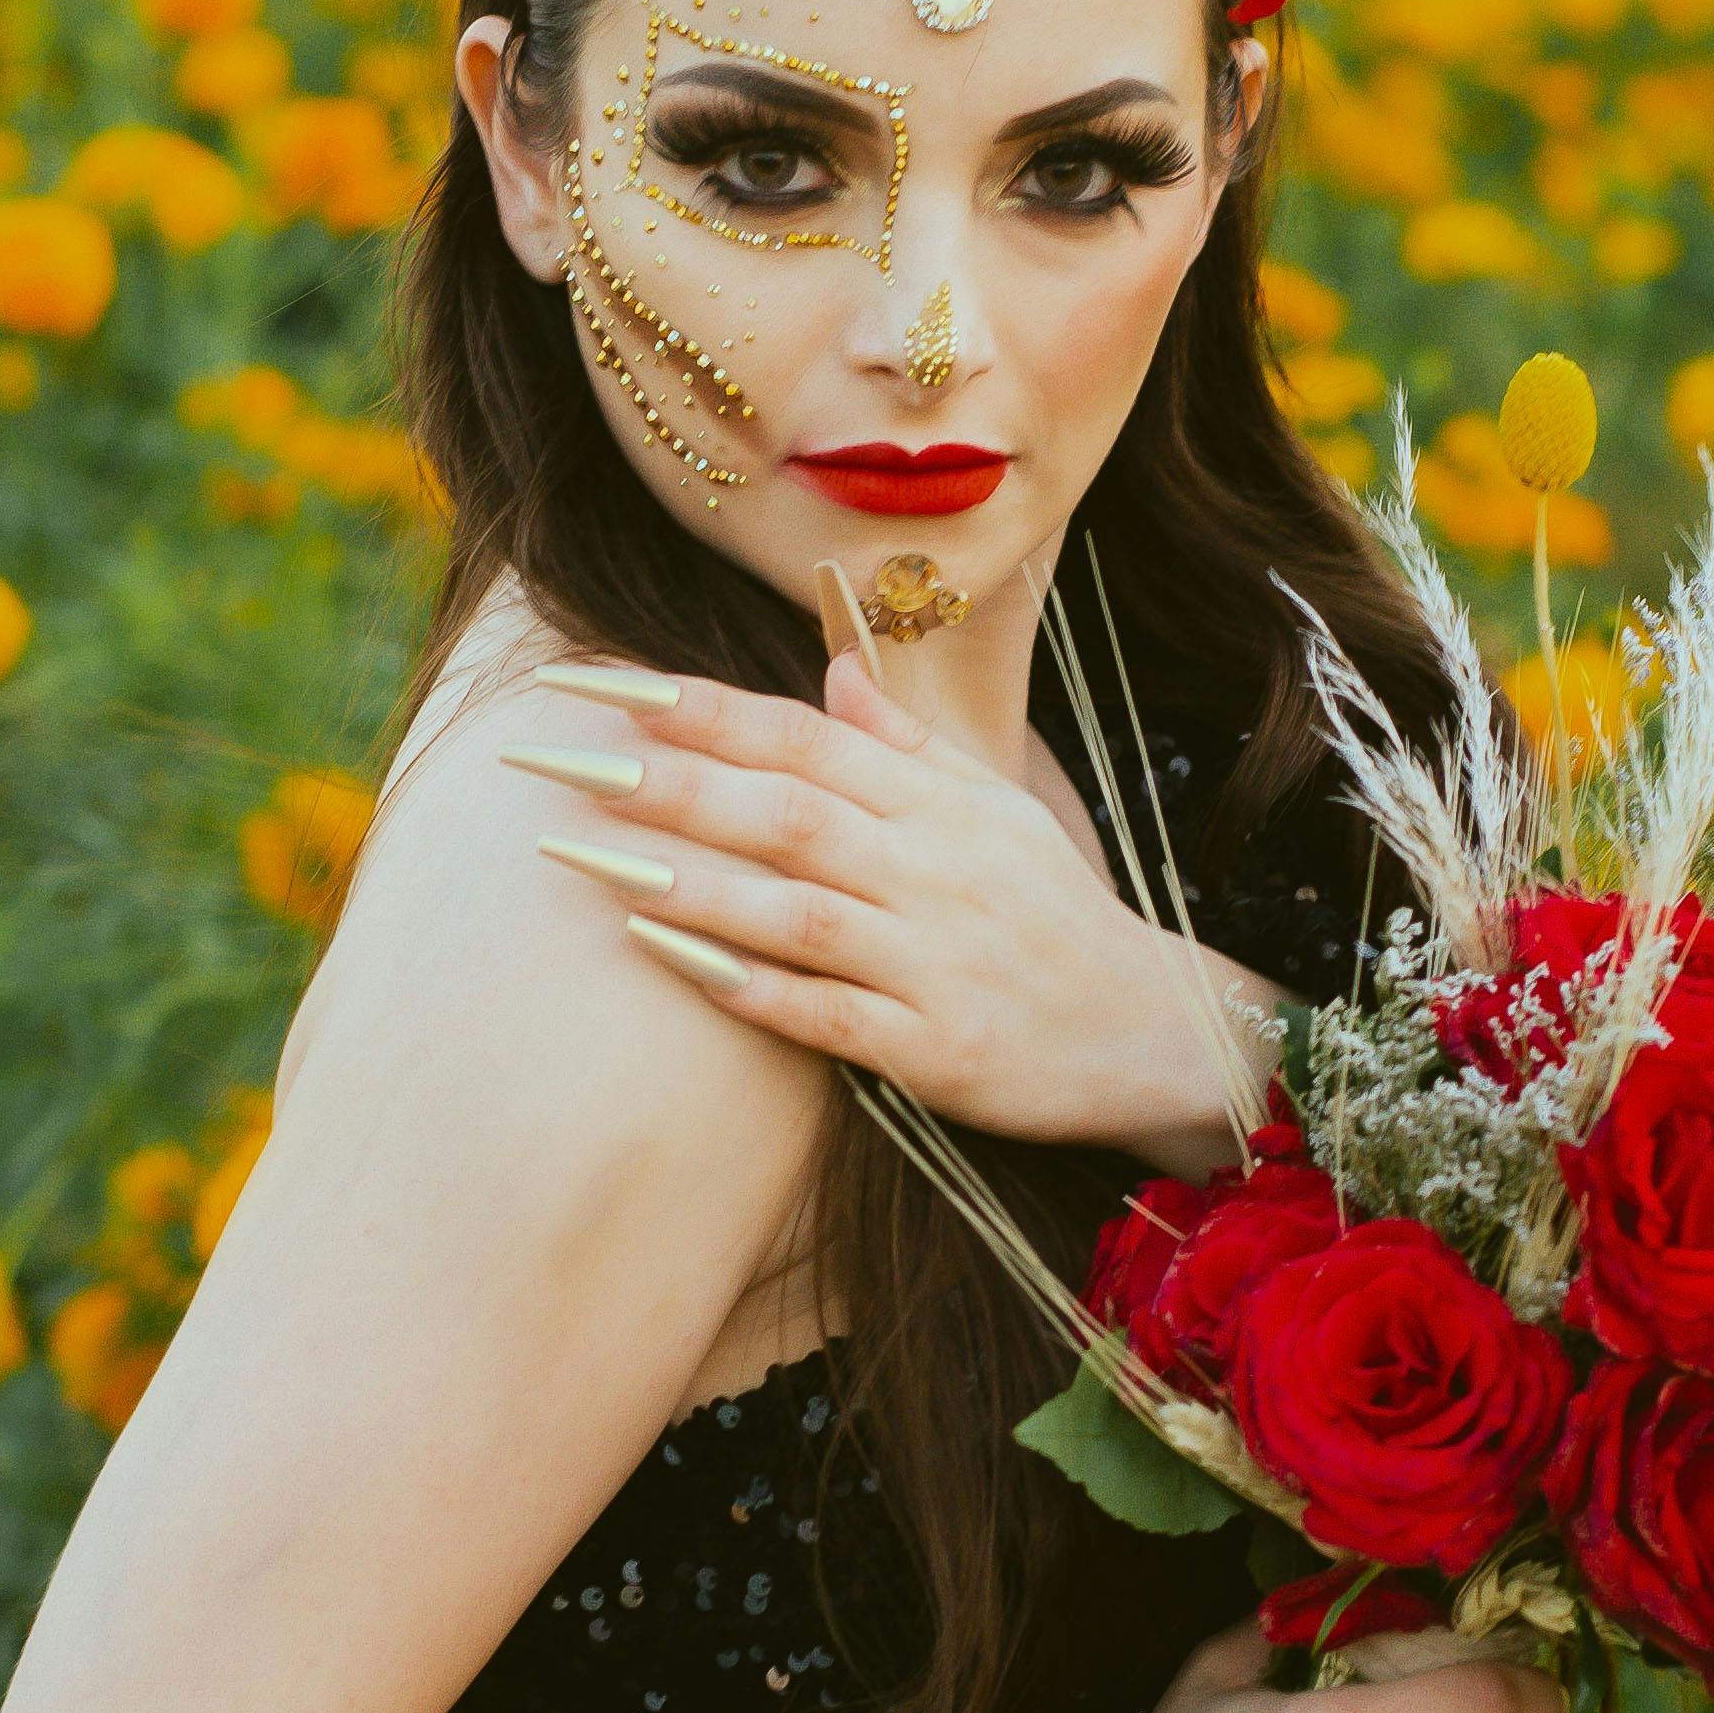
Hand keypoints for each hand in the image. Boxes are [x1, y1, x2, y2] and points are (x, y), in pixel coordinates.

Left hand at [499, 651, 1277, 1161]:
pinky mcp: (935, 1048)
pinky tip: (667, 958)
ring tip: (584, 858)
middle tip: (555, 762)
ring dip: (688, 879)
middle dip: (665, 781)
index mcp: (938, 804)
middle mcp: (933, 870)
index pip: (800, 737)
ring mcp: (934, 960)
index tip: (597, 685)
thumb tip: (834, 665)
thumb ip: (907, 746)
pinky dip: (747, 982)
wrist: (1158, 1031)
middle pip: (785, 811)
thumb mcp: (997, 812)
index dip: (696, 708)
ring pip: (796, 906)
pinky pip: (827, 1012)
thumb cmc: (1056, 917)